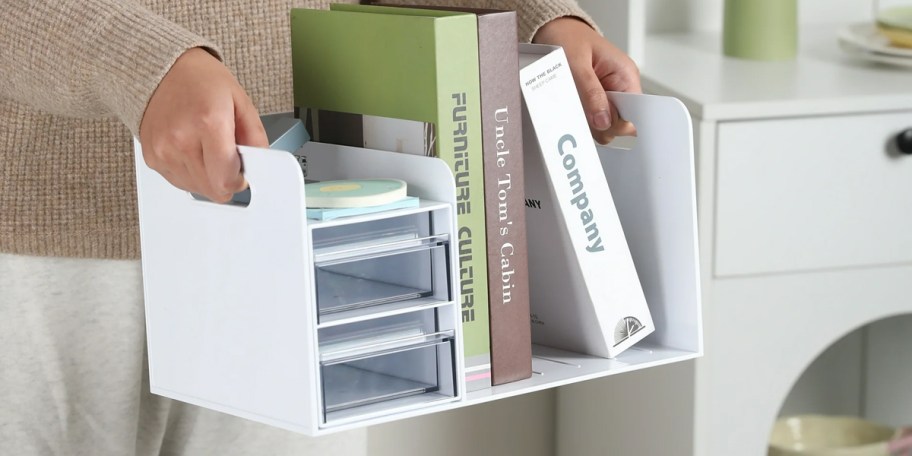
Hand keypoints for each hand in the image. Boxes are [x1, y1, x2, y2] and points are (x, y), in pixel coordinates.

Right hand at [139, 48, 267, 202]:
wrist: (162, 68)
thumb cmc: (201, 80)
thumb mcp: (240, 102)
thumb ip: (255, 137)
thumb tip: (260, 164)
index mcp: (208, 124)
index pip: (227, 180)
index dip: (240, 180)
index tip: (242, 171)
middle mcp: (181, 140)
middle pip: (213, 190)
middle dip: (226, 179)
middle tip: (227, 157)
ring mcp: (163, 150)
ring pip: (196, 189)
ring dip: (208, 177)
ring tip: (207, 148)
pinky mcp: (151, 157)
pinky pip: (179, 182)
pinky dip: (190, 173)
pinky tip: (192, 150)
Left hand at [533, 17, 640, 144]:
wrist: (555, 29)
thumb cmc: (569, 38)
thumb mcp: (577, 64)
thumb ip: (591, 93)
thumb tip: (604, 122)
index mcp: (625, 76)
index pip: (635, 112)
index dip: (618, 123)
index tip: (599, 122)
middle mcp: (620, 88)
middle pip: (618, 124)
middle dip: (598, 123)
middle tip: (579, 109)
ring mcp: (607, 95)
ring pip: (603, 125)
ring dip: (586, 120)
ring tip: (572, 101)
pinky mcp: (594, 100)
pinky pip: (591, 119)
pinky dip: (580, 117)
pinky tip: (571, 105)